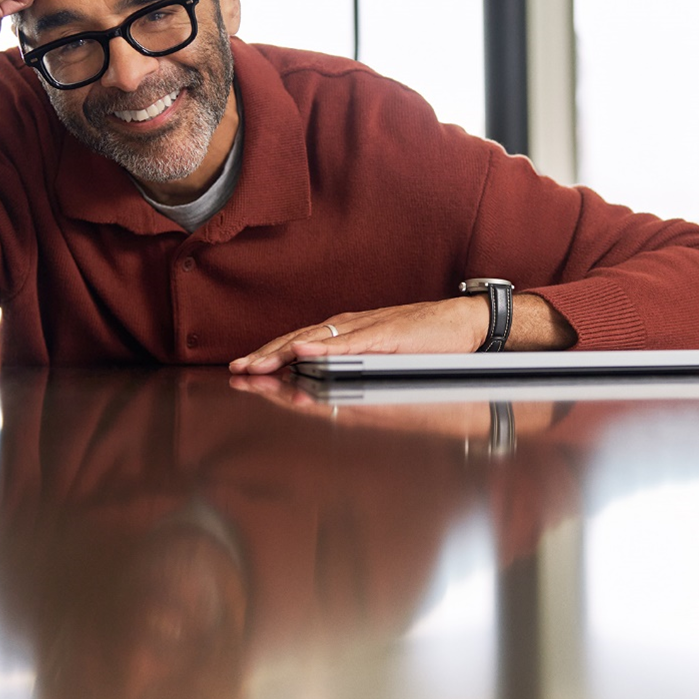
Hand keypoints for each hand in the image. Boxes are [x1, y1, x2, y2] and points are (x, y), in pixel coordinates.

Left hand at [228, 297, 489, 374]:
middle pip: (299, 340)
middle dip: (265, 356)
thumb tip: (323, 376)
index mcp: (347, 331)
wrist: (462, 323)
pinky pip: (349, 343)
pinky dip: (323, 347)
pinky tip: (303, 351)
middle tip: (236, 370)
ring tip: (256, 364)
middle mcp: (351, 326)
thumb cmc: (426, 339)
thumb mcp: (381, 351)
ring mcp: (367, 330)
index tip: (243, 369)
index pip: (299, 343)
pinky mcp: (386, 336)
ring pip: (316, 341)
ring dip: (283, 352)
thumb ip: (353, 360)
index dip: (269, 355)